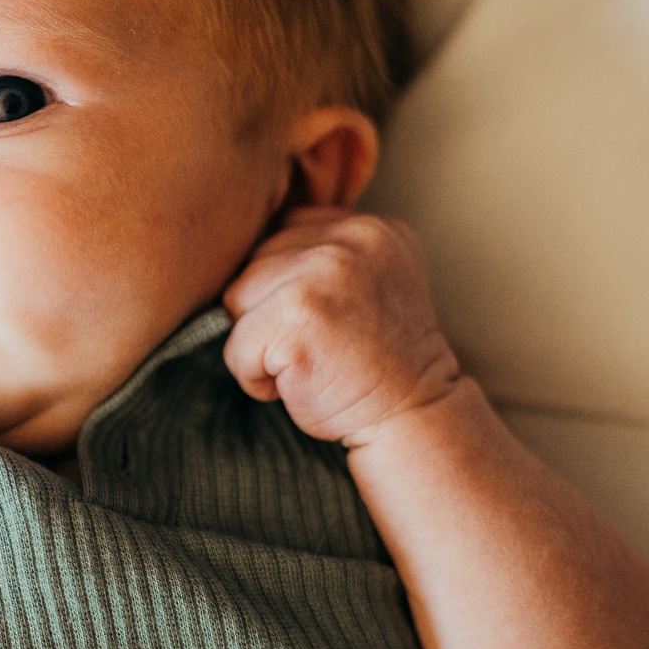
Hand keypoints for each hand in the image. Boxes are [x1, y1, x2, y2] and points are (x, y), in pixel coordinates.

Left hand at [221, 207, 461, 447]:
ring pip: (237, 298)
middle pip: (255, 261)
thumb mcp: (370, 286)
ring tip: (309, 360)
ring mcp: (323, 273)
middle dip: (270, 312)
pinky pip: (236, 346)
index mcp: (370, 230)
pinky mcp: (297, 315)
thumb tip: (245, 252)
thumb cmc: (377, 364)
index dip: (289, 286)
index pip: (284, 233)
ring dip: (258, 342)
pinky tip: (299, 382)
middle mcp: (349, 240)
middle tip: (321, 345)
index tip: (328, 322)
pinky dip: (255, 377)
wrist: (413, 418)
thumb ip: (328, 256)